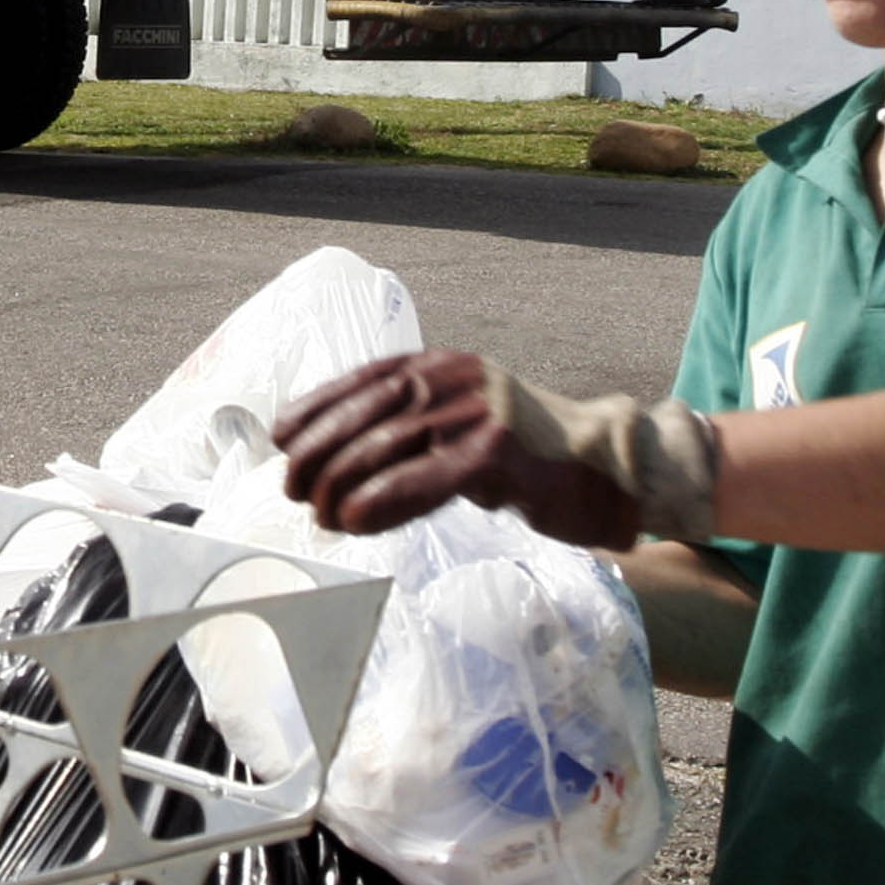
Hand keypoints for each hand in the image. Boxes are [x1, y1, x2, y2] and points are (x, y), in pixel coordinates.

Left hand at [275, 351, 720, 548]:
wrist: (605, 467)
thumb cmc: (521, 453)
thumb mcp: (457, 422)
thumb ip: (406, 426)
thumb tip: (326, 456)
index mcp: (441, 364)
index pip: (361, 380)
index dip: (315, 408)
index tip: (279, 437)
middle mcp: (456, 378)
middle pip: (367, 412)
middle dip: (319, 452)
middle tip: (293, 488)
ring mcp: (479, 411)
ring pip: (388, 446)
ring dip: (342, 483)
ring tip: (320, 514)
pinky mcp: (499, 452)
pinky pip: (425, 478)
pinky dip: (383, 499)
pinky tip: (354, 520)